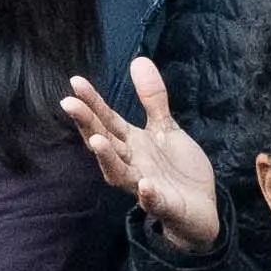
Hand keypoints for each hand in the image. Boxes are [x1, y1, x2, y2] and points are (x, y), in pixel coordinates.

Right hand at [58, 59, 221, 251]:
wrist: (201, 209)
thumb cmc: (177, 170)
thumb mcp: (165, 128)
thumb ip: (152, 99)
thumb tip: (138, 60)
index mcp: (132, 144)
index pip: (107, 120)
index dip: (92, 102)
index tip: (75, 82)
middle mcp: (132, 164)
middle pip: (105, 142)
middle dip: (87, 124)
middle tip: (69, 103)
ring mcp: (145, 186)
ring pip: (119, 174)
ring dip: (107, 158)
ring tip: (97, 140)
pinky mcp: (164, 206)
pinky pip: (153, 202)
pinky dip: (148, 195)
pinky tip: (145, 185)